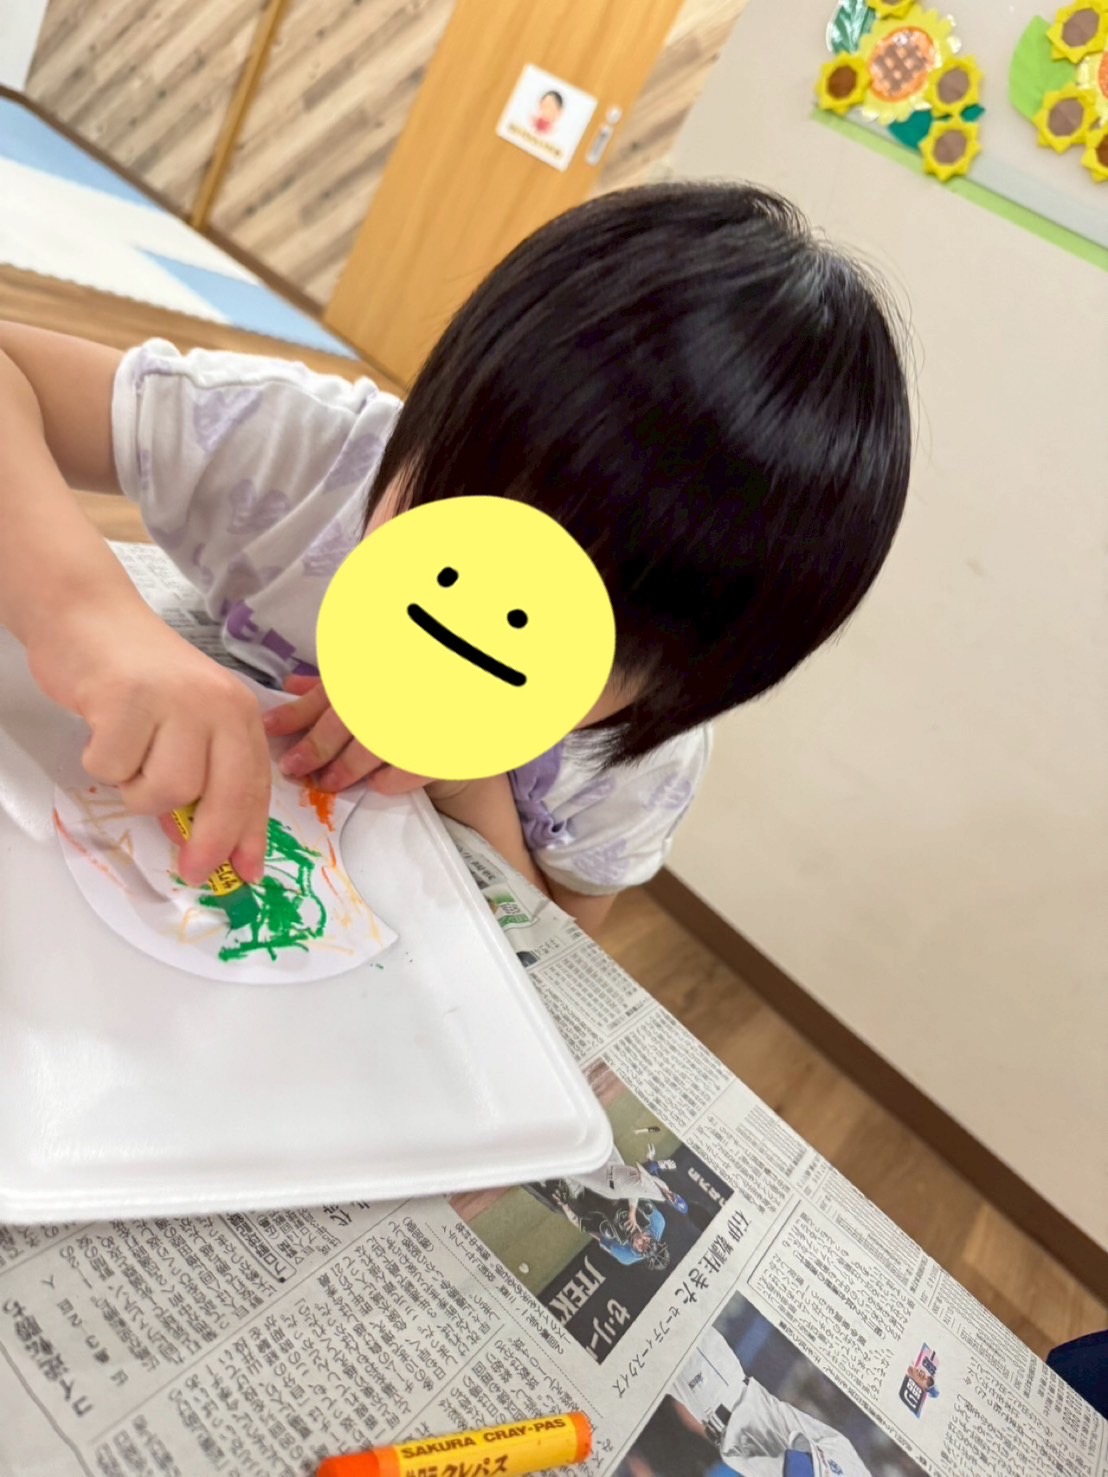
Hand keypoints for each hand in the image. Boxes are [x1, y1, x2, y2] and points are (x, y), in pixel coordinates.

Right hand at [29, 600, 270, 885]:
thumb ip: (200, 775)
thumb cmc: (139, 677)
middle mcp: (216, 703)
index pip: (254, 785)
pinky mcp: (127, 700)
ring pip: (166, 791)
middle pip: (221, 796)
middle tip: (192, 870)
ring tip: (128, 755)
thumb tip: (199, 841)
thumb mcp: (186, 723)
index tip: (248, 872)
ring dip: (138, 790)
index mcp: (239, 711)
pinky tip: (103, 729)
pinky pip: (114, 769)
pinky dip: (102, 762)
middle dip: (209, 842)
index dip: (251, 834)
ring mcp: (173, 701)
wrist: (90, 617)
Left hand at [262, 675, 431, 794]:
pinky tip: (375, 784)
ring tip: (329, 782)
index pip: (328, 692)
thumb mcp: (370, 672)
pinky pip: (407, 768)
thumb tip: (291, 686)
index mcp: (372, 670)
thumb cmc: (413, 683)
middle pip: (347, 720)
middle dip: (315, 747)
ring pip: (373, 747)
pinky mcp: (439, 748)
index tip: (269, 728)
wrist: (468, 698)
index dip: (295, 712)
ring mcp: (417, 719)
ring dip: (346, 768)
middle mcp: (392, 693)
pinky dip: (388, 780)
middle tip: (294, 768)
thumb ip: (333, 682)